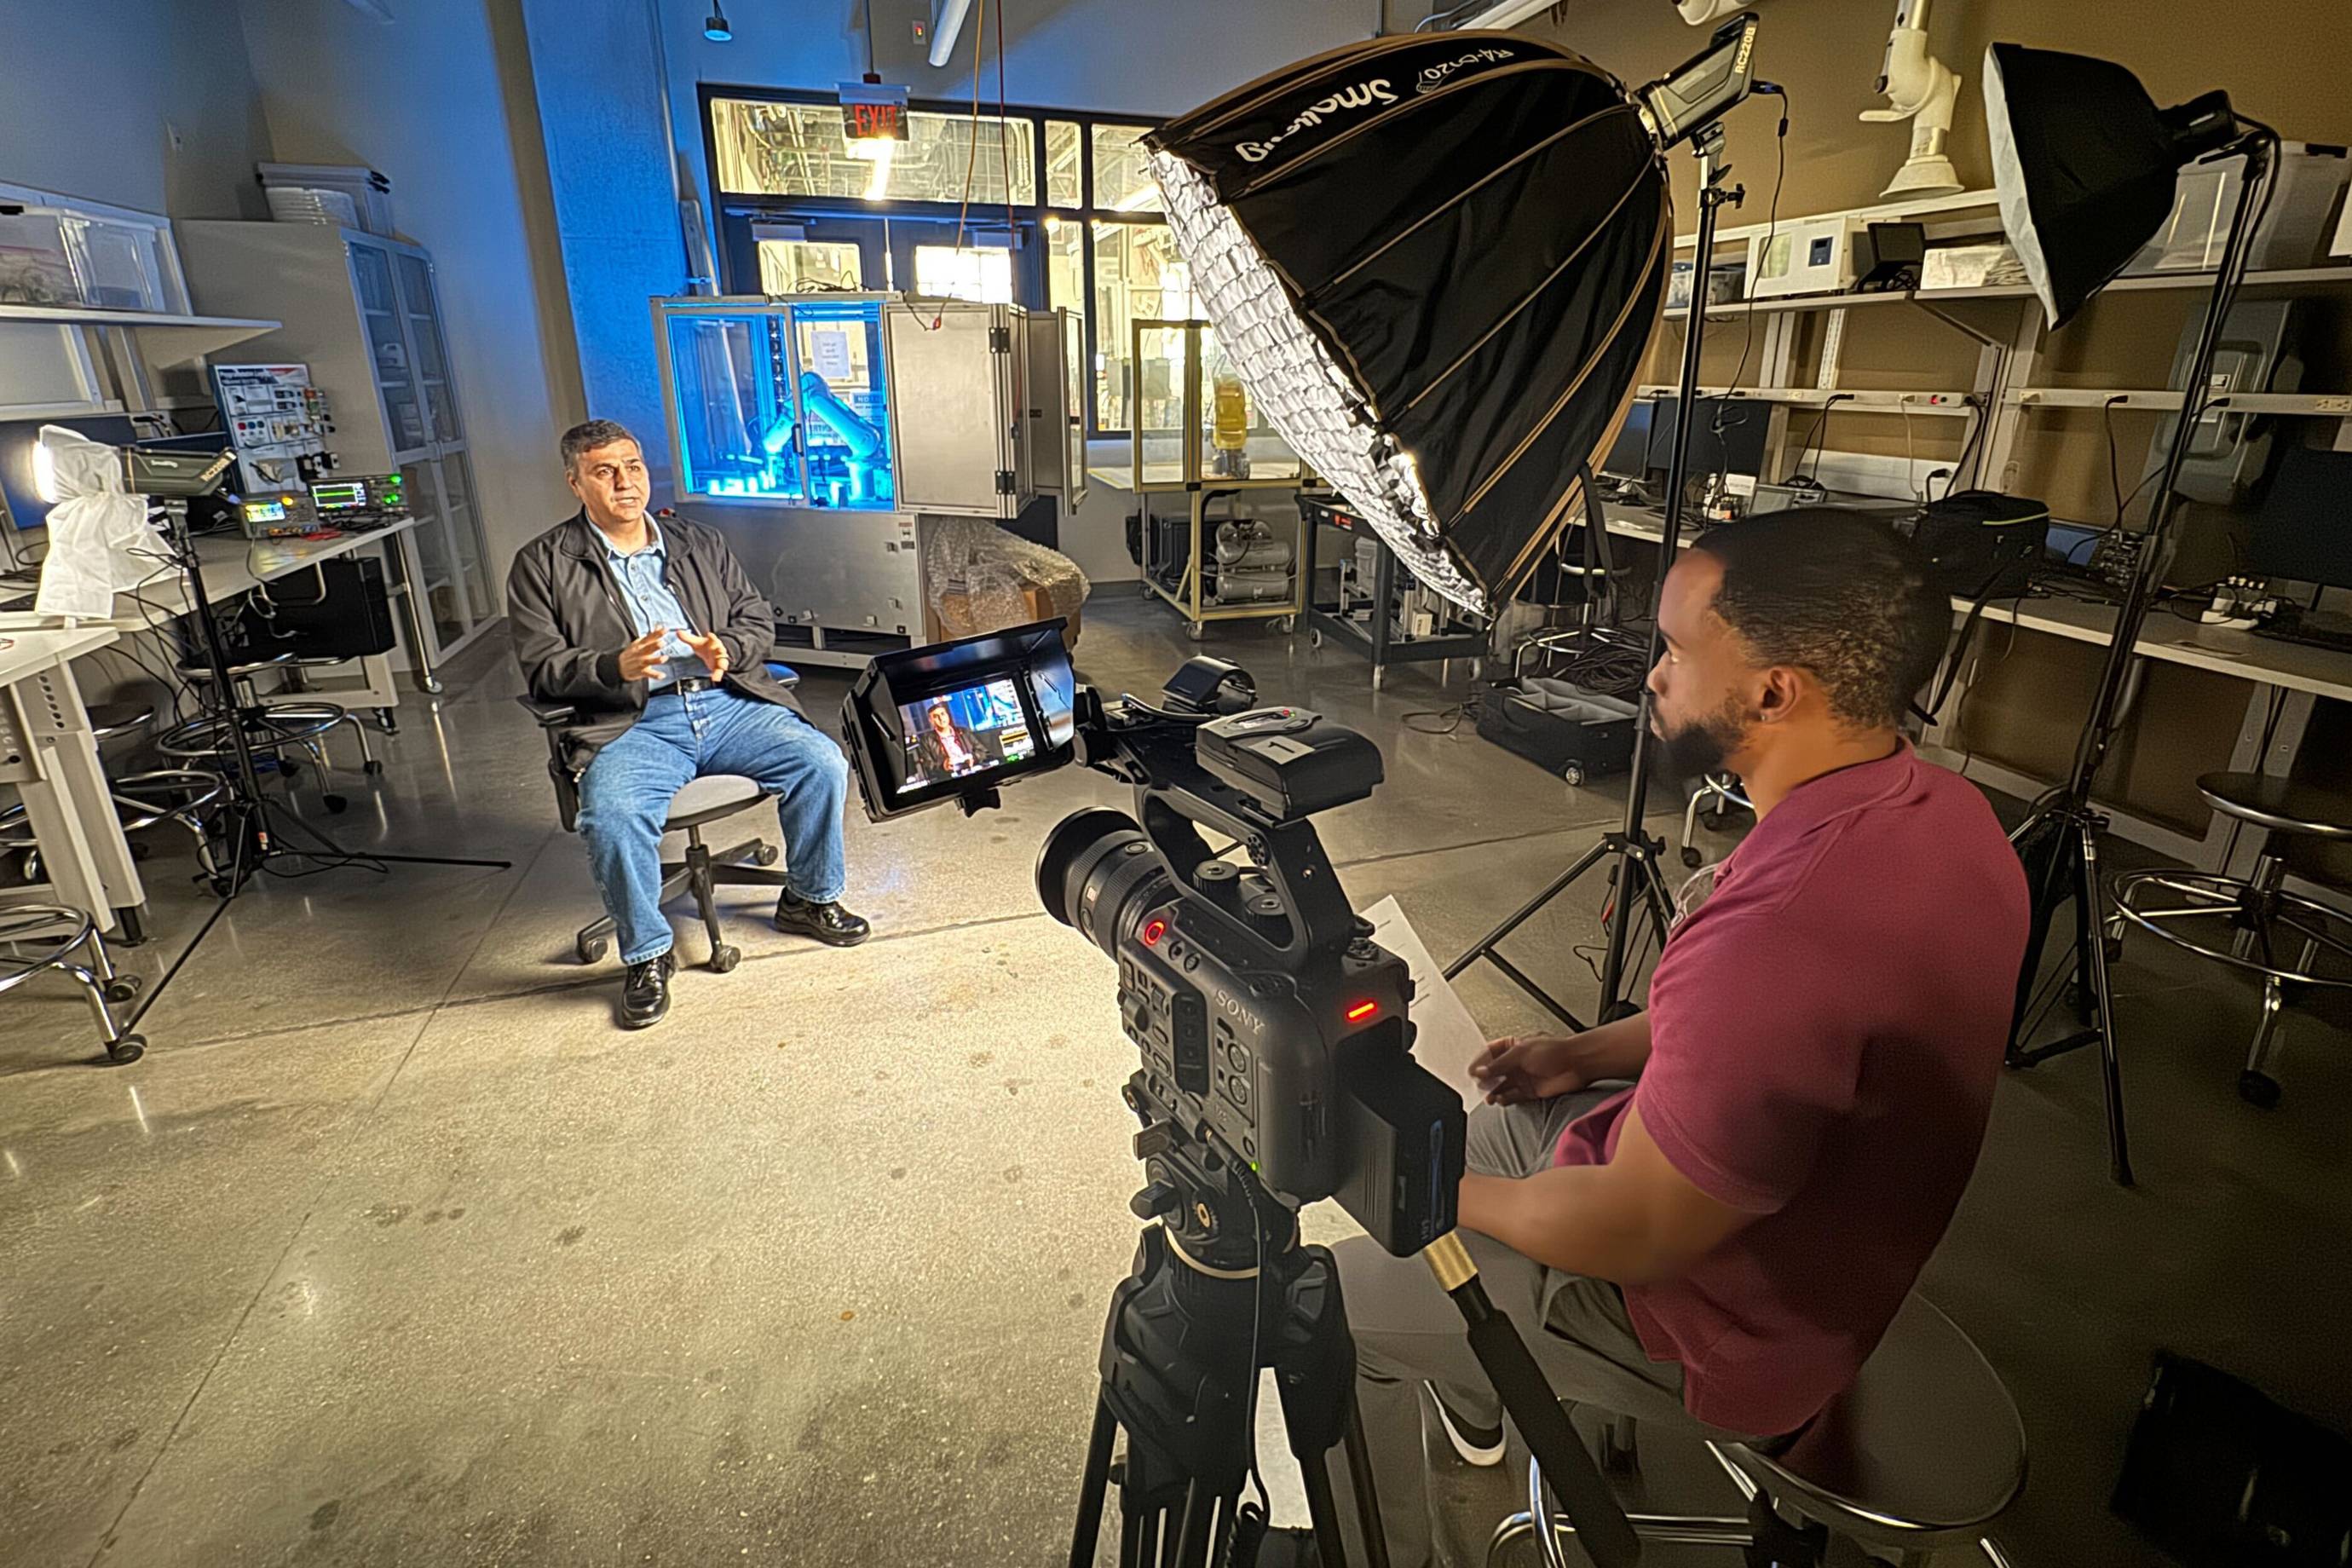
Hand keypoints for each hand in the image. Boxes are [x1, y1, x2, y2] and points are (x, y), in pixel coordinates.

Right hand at [619, 627, 668, 682]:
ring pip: (649, 661)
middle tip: (663, 642)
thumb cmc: (632, 653)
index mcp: (640, 644)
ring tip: (665, 658)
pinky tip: (662, 676)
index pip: (649, 638)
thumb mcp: (639, 642)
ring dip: (656, 660)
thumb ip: (651, 635)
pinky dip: (655, 675)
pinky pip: (648, 674)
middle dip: (655, 645)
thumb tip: (660, 626)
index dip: (657, 633)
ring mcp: (640, 663)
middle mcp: (640, 653)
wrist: (618, 666)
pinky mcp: (641, 672)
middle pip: (648, 648)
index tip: (665, 629)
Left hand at [681, 629, 729, 677]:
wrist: (714, 654)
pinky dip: (718, 675)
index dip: (712, 637)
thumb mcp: (697, 643)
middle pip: (721, 650)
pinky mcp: (718, 667)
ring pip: (723, 661)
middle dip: (721, 650)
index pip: (713, 638)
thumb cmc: (706, 647)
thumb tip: (677, 632)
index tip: (709, 634)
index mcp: (713, 642)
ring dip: (723, 664)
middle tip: (721, 650)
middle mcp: (719, 650)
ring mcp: (720, 659)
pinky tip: (715, 679)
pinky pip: (719, 671)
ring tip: (722, 667)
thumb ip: (688, 638)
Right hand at [1469, 1034, 1592, 1105]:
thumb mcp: (1520, 1053)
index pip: (1490, 1053)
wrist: (1577, 1064)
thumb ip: (1499, 1064)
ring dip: (1494, 1091)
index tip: (1471, 1071)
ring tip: (1488, 1096)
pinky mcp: (1530, 1091)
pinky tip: (1500, 1100)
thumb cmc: (1555, 1050)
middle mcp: (1517, 1062)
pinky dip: (1505, 1099)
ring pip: (1502, 1086)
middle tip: (1478, 1084)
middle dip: (1485, 1079)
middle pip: (1494, 1071)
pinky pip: (1513, 1097)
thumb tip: (1480, 1071)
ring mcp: (1523, 1077)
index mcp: (1513, 1046)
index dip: (1480, 1062)